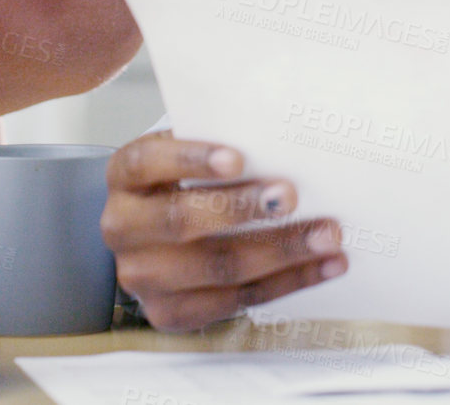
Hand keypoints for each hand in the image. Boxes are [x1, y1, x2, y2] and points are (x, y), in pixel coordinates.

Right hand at [99, 132, 347, 331]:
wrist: (153, 241)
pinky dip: (288, 282)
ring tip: (327, 235)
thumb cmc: (184, 184)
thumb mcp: (185, 155)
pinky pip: (236, 300)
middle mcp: (123, 227)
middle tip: (292, 196)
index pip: (148, 162)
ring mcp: (142, 276)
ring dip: (280, 251)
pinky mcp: (170, 313)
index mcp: (125, 177)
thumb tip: (279, 137)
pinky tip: (324, 265)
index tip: (238, 158)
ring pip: (217, 266)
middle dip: (243, 208)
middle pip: (182, 220)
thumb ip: (218, 145)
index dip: (191, 160)